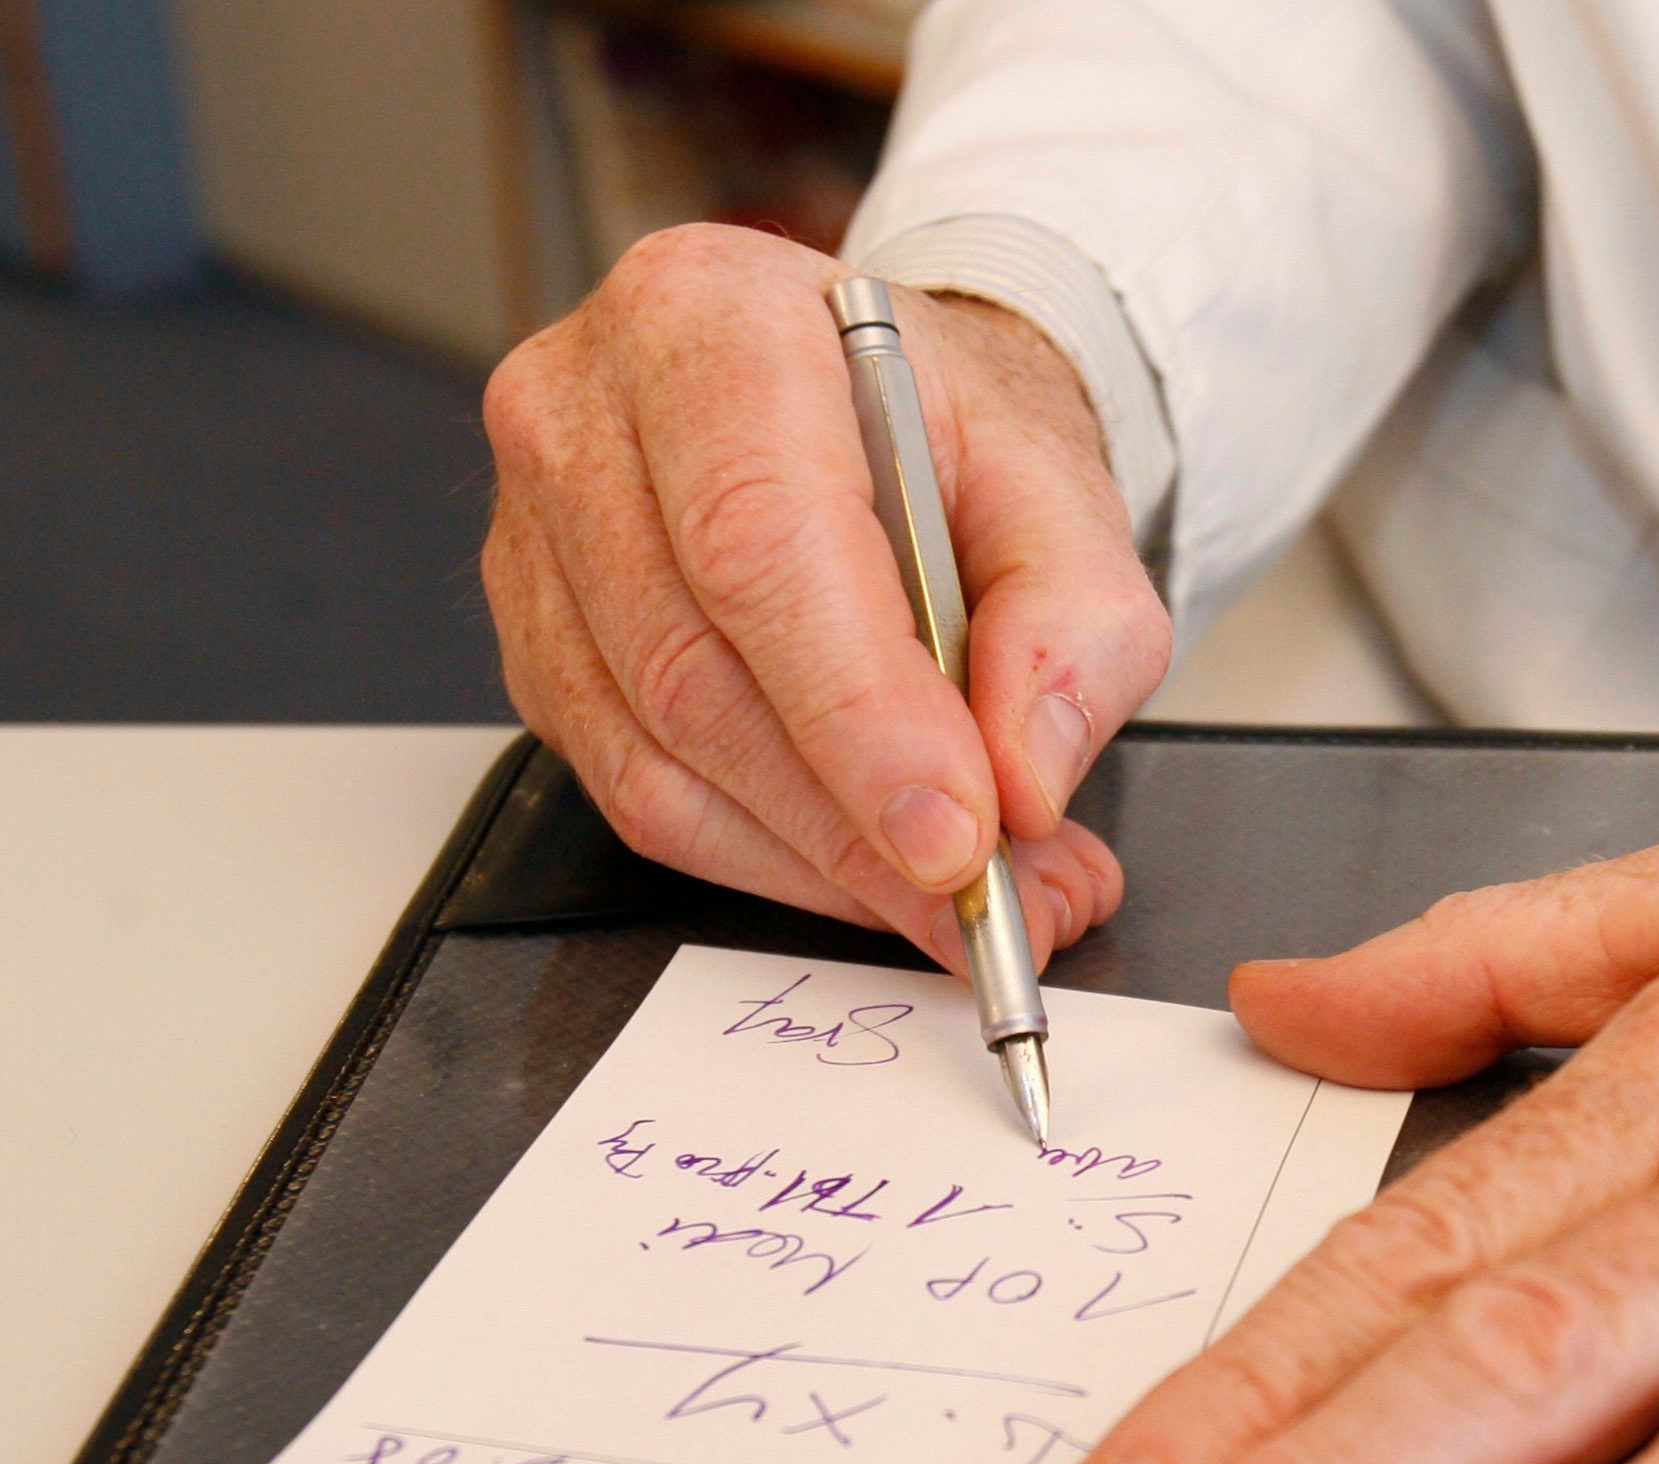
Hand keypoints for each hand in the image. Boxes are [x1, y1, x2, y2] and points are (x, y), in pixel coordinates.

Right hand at [481, 224, 1165, 966]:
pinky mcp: (535, 639)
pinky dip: (763, 856)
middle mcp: (589, 413)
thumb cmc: (945, 437)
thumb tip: (1022, 779)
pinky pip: (631, 792)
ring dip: (818, 859)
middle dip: (856, 822)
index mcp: (719, 323)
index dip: (860, 715)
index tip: (958, 837)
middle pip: (697, 671)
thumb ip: (1073, 632)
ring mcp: (535, 531)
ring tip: (954, 889)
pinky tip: (858, 858)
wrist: (875, 413)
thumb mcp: (1065, 500)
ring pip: (657, 757)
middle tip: (991, 896)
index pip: (761, 546)